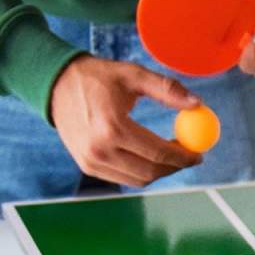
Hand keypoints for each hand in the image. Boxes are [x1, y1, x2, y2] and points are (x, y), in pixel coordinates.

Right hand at [50, 55, 202, 186]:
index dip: (184, 156)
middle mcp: (99, 149)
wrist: (55, 84)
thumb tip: (197, 104)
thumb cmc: (98, 78)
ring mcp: (91, 161)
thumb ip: (167, 89)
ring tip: (170, 154)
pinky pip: (125, 178)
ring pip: (140, 179)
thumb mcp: (133, 75)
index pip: (159, 152)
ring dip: (161, 171)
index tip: (198, 153)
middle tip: (188, 155)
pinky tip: (150, 156)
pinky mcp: (88, 167)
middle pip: (152, 171)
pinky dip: (143, 172)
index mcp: (112, 127)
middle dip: (175, 166)